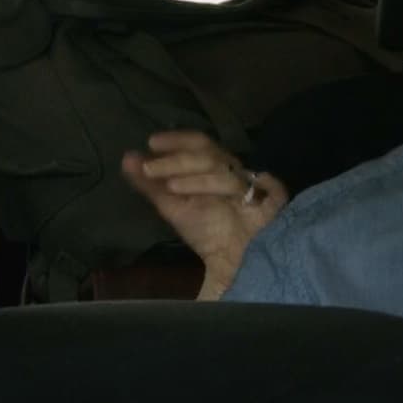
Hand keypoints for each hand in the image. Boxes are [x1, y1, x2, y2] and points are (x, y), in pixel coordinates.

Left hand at [121, 131, 288, 283]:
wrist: (236, 263)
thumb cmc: (208, 230)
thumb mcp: (174, 207)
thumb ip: (151, 185)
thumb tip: (126, 159)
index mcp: (214, 168)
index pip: (198, 143)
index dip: (176, 140)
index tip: (151, 143)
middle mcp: (233, 172)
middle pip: (209, 154)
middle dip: (177, 160)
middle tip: (150, 168)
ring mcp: (254, 186)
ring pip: (226, 171)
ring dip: (196, 177)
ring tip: (172, 187)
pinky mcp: (275, 200)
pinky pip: (264, 186)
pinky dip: (244, 187)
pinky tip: (231, 195)